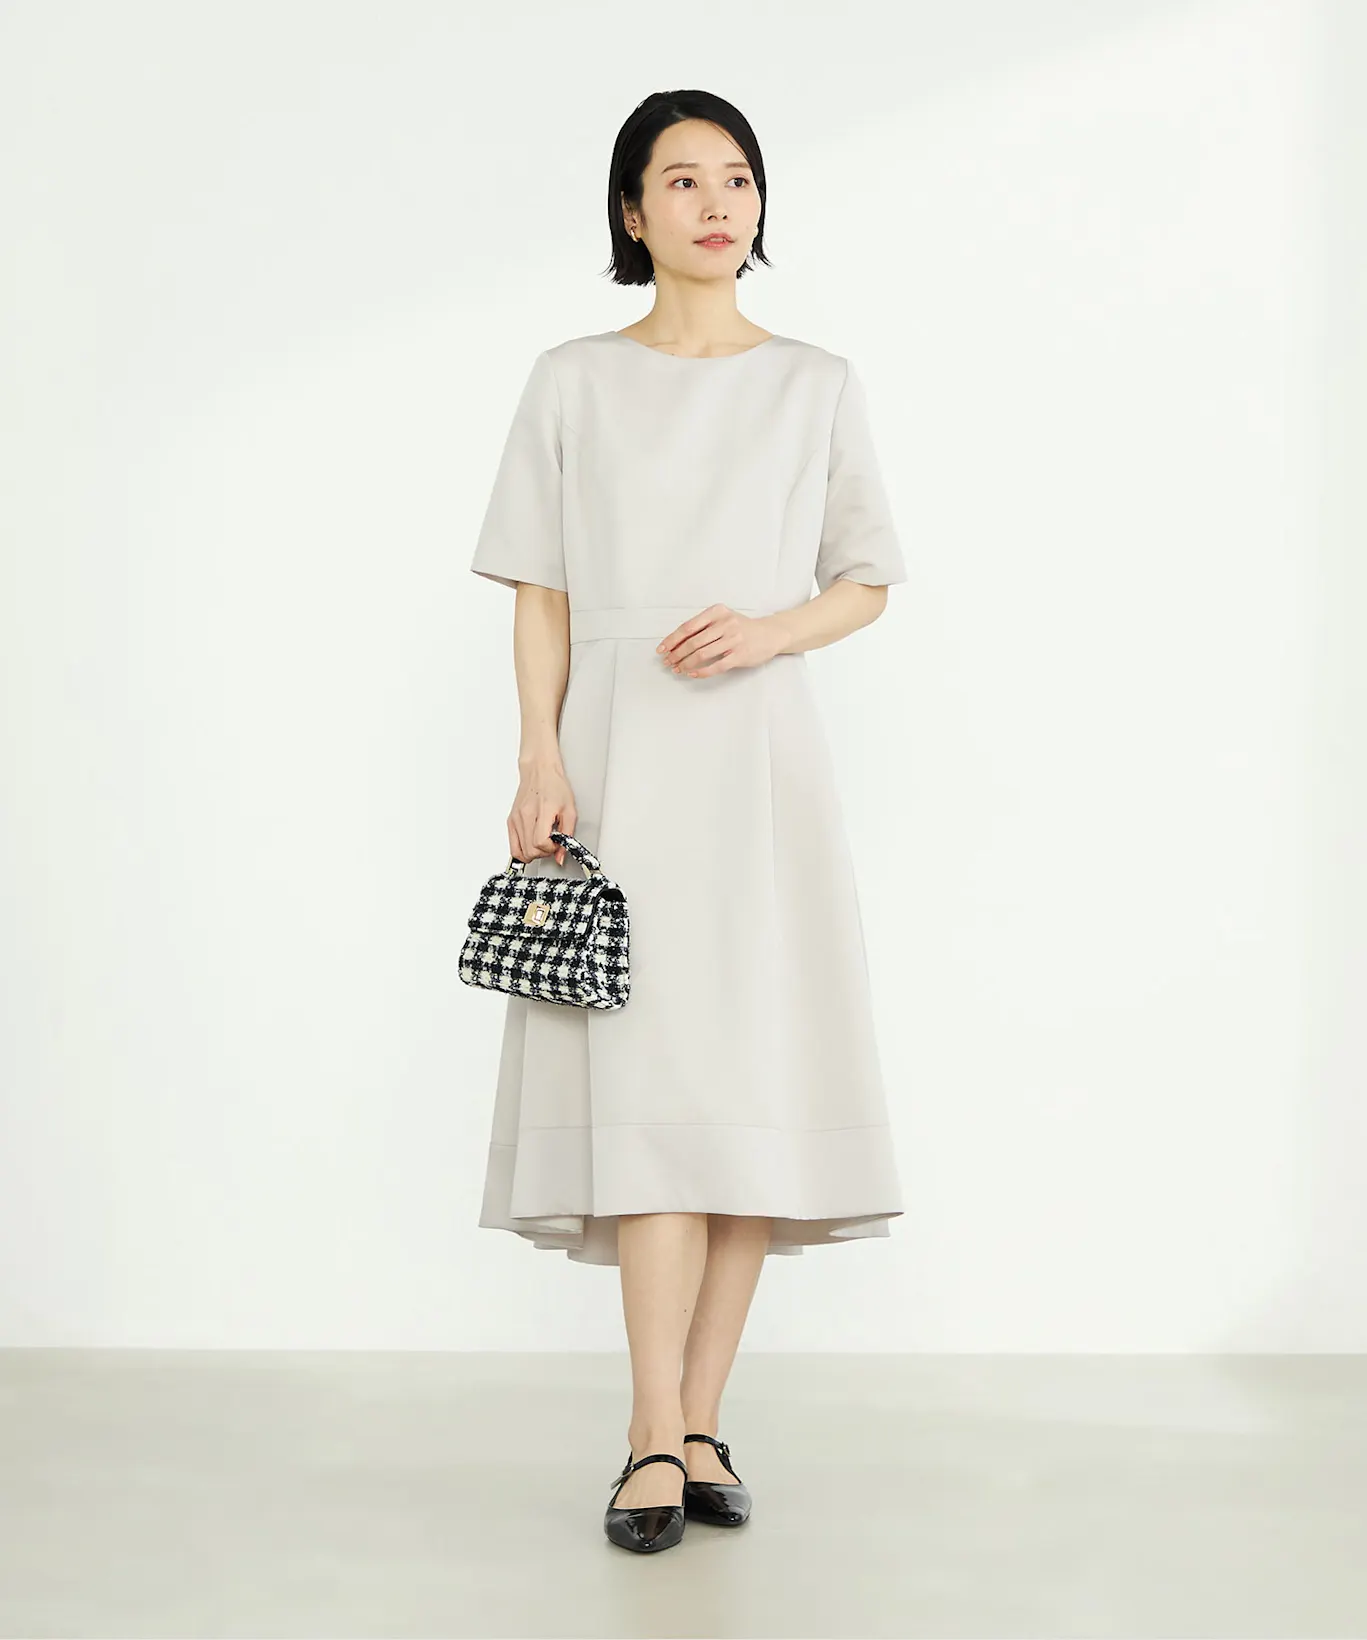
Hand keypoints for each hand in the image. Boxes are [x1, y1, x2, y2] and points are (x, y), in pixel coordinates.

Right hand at [508, 761, 577, 866]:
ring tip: (541, 844)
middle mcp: (525, 816)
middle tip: (551, 844)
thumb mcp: (570, 810)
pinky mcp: (510, 821)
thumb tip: (561, 856)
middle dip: (543, 853)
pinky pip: (512, 846)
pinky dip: (522, 851)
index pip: (540, 843)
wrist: (539, 771)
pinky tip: (531, 844)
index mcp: (542, 811)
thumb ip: (567, 834)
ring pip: (520, 852)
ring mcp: (516, 819)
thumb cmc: (555, 786)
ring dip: (533, 853)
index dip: (551, 849)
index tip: (557, 843)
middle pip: (529, 851)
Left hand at [655, 604, 780, 677]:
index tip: (662, 649)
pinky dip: (701, 672)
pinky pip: (716, 666)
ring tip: (678, 668)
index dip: (672, 640)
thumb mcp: (723, 618)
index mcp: (717, 612)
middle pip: (693, 642)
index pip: (688, 627)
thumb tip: (676, 642)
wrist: (770, 633)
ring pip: (702, 654)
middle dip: (676, 654)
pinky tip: (693, 674)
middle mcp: (725, 624)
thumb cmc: (741, 627)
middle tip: (668, 662)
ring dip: (686, 663)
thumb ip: (703, 626)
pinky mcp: (740, 655)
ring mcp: (734, 640)